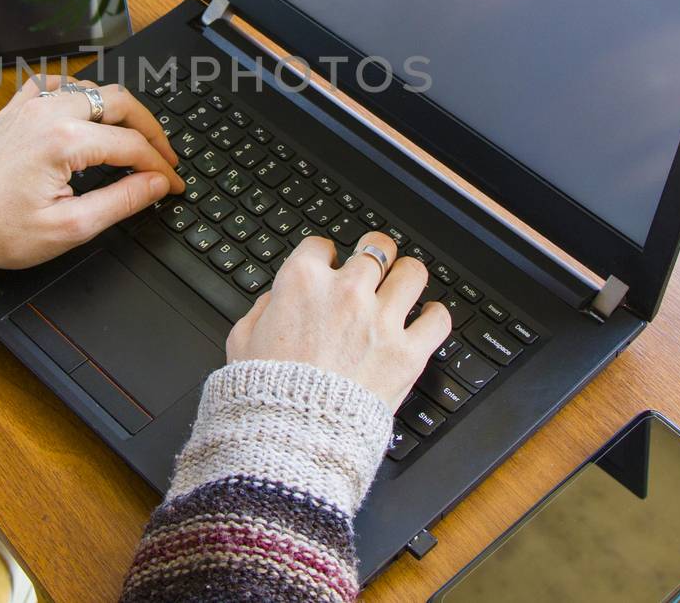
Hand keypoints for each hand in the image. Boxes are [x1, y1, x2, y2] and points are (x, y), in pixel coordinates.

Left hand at [0, 75, 183, 268]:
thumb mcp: (69, 228)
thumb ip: (120, 201)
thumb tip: (156, 184)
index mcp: (64, 141)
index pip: (131, 146)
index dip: (160, 167)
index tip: (174, 186)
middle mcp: (49, 112)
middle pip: (120, 103)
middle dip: (150, 130)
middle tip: (164, 157)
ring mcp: (31, 105)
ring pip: (93, 89)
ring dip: (119, 112)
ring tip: (134, 141)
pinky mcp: (16, 108)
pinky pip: (58, 85)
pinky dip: (81, 95)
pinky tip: (88, 114)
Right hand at [225, 233, 450, 410]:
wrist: (293, 435)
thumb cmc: (266, 392)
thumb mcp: (242, 341)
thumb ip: (262, 310)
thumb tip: (277, 300)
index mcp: (302, 283)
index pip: (321, 245)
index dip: (324, 255)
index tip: (328, 265)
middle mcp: (346, 292)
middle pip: (376, 247)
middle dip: (374, 254)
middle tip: (374, 266)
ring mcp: (380, 321)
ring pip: (413, 273)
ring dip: (407, 277)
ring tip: (404, 285)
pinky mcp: (406, 353)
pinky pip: (437, 320)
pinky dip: (435, 317)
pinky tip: (427, 318)